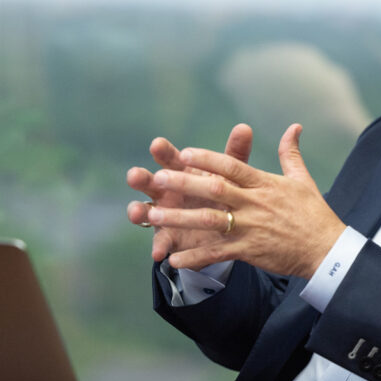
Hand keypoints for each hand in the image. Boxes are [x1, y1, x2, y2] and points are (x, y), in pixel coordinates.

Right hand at [126, 124, 252, 261]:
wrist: (222, 228)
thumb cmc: (221, 192)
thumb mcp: (229, 175)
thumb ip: (235, 154)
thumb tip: (245, 127)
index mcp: (180, 172)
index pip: (169, 158)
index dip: (162, 151)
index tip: (157, 144)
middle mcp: (166, 191)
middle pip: (149, 182)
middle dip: (140, 178)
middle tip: (135, 175)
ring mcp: (163, 215)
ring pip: (146, 212)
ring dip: (138, 211)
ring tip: (137, 212)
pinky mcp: (168, 238)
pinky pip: (161, 243)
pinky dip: (159, 247)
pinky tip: (158, 253)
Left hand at [145, 124, 346, 278]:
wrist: (327, 251)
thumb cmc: (314, 214)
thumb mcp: (302, 180)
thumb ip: (290, 153)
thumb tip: (294, 126)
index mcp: (265, 184)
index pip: (232, 166)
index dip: (207, 159)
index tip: (184, 152)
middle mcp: (255, 203)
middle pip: (215, 189)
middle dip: (185, 183)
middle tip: (158, 177)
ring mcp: (251, 228)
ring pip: (210, 220)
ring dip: (180, 218)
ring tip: (153, 215)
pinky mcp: (250, 251)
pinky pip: (217, 253)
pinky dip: (194, 256)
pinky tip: (172, 258)